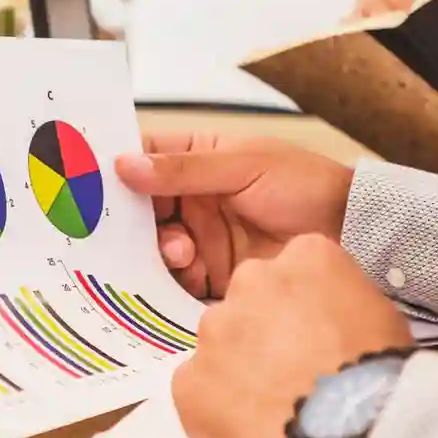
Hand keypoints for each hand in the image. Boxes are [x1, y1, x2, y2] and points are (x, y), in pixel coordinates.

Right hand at [115, 134, 354, 299]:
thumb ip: (184, 169)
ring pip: (154, 246)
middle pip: (141, 209)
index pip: (144, 158)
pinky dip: (174, 279)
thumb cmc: (306, 186)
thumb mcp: (244, 166)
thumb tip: (125, 164)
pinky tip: (189, 273)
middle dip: (129, 221)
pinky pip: (178, 280)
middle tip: (122, 231)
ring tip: (181, 252)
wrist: (353, 234)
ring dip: (159, 250)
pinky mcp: (214, 274)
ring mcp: (202, 237)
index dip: (114, 167)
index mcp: (198, 158)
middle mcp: (193, 198)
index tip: (84, 179)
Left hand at [173, 236, 413, 437]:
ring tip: (269, 410)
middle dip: (263, 332)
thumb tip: (323, 324)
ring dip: (236, 368)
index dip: (304, 308)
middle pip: (249, 301)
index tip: (317, 337)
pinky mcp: (189, 382)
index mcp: (305, 257)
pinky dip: (215, 408)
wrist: (356, 437)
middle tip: (289, 373)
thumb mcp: (379, 317)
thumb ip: (338, 304)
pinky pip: (196, 390)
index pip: (295, 270)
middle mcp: (250, 280)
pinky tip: (247, 432)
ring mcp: (213, 331)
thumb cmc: (381, 378)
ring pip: (219, 346)